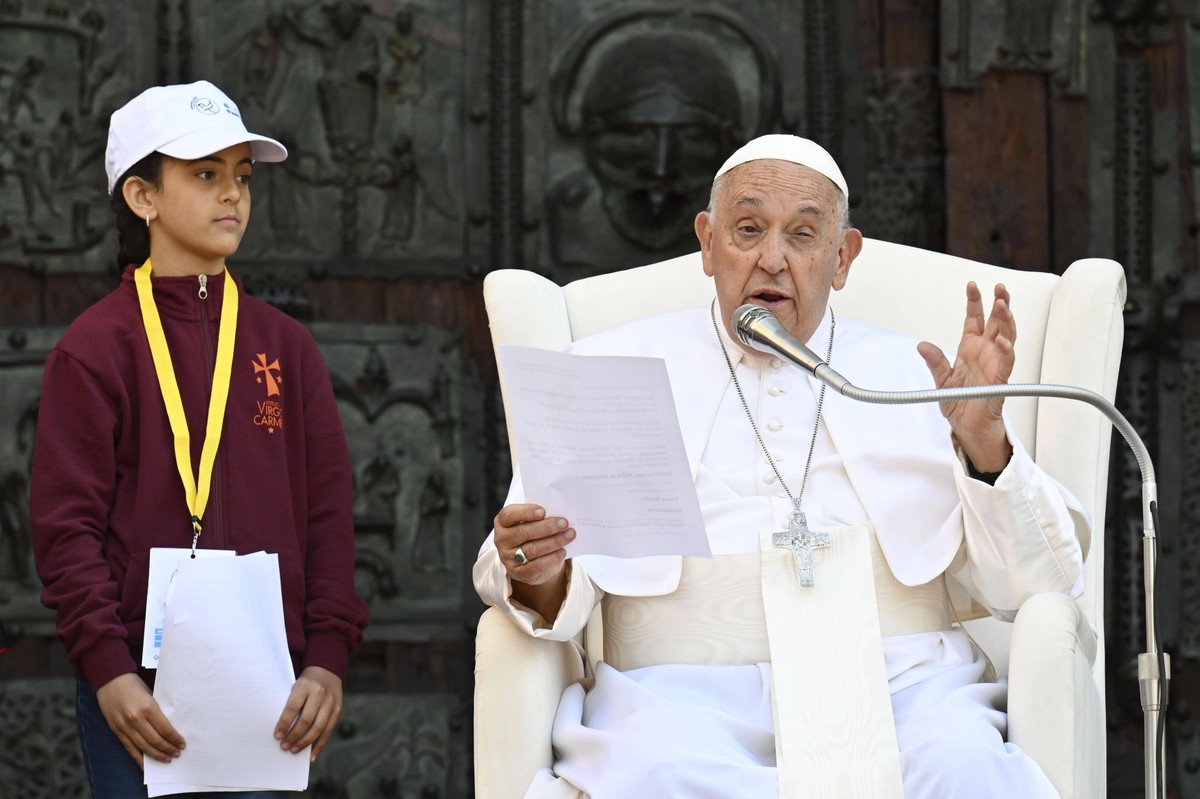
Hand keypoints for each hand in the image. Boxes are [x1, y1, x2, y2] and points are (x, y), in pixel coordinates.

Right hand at [95, 672, 185, 768]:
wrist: (109, 680)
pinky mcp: (116, 730)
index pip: (165, 729)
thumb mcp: (150, 695)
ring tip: (166, 759)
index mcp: (147, 708)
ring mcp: (124, 726)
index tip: (182, 744)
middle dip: (168, 749)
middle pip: (155, 741)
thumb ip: (157, 711)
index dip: (175, 739)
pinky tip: (146, 764)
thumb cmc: (133, 685)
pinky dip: (138, 758)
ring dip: (156, 755)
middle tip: (177, 753)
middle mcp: (135, 719)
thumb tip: (169, 728)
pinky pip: (129, 748)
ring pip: (143, 747)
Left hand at [274, 665, 342, 761]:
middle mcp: (320, 693)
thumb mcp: (296, 686)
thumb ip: (291, 704)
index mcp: (305, 685)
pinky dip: (320, 745)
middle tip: (284, 746)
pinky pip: (328, 731)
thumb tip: (281, 730)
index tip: (277, 736)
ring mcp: (331, 702)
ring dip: (305, 742)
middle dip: (294, 736)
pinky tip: (311, 756)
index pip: (293, 707)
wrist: (327, 671)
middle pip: (306, 720)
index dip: (284, 723)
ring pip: (318, 727)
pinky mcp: (338, 710)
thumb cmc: (305, 683)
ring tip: (294, 750)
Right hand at [493, 503, 574, 621]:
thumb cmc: (534, 532)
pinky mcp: (517, 573)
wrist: (533, 558)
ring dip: (554, 541)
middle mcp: (501, 539)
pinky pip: (536, 566)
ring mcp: (507, 557)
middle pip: (523, 532)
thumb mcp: (533, 521)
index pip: (509, 515)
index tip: (543, 511)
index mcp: (503, 522)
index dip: (526, 512)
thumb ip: (541, 516)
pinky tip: (562, 552)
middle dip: (546, 527)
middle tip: (564, 523)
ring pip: (531, 549)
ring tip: (569, 535)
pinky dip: (552, 558)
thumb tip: (558, 515)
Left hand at [917, 281, 1014, 471]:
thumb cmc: (959, 403)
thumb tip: (921, 345)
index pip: (974, 319)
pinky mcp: (1000, 381)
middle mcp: (985, 353)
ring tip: (1002, 304)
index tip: (971, 285)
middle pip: (996, 322)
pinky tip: (1002, 339)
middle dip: (999, 303)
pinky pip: (1007, 363)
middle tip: (999, 287)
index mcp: (970, 349)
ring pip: (1007, 336)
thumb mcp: (941, 381)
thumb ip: (935, 362)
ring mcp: (995, 365)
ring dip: (1006, 320)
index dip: (974, 302)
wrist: (967, 428)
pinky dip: (1006, 350)